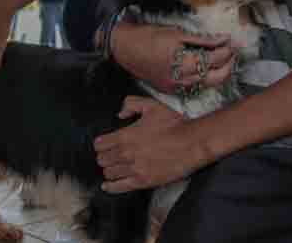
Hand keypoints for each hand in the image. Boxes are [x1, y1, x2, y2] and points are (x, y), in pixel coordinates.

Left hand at [94, 96, 213, 192]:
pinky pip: (119, 187)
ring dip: (110, 169)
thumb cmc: (173, 124)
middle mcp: (125, 154)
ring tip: (115, 167)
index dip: (101, 143)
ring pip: (109, 173)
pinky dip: (111, 187)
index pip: (99, 144)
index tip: (104, 144)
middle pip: (102, 160)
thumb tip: (120, 114)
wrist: (192, 143)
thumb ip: (130, 104)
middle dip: (105, 156)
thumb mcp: (151, 105)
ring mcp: (134, 169)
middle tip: (111, 155)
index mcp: (124, 136)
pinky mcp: (143, 182)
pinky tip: (107, 186)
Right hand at [110, 23, 236, 93]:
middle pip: (216, 78)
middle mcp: (182, 78)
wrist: (124, 48)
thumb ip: (202, 39)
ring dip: (215, 72)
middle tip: (231, 53)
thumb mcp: (177, 33)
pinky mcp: (169, 89)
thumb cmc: (149, 36)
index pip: (215, 59)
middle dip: (228, 66)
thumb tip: (224, 38)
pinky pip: (191, 86)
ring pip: (205, 84)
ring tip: (218, 59)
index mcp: (184, 62)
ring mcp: (175, 86)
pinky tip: (200, 67)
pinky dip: (200, 77)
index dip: (227, 50)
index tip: (231, 42)